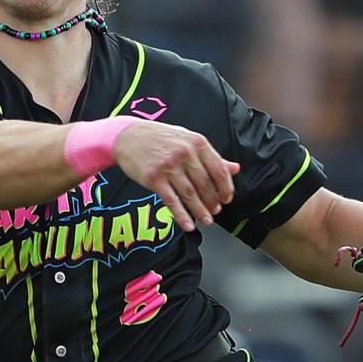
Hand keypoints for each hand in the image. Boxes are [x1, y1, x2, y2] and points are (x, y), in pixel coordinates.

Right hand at [113, 120, 239, 232]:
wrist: (126, 136)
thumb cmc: (160, 138)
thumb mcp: (187, 139)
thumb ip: (211, 156)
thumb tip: (235, 168)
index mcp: (197, 143)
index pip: (219, 170)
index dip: (225, 188)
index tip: (227, 199)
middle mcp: (184, 154)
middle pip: (205, 185)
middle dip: (213, 202)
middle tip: (215, 211)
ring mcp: (169, 167)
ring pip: (190, 195)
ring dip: (200, 212)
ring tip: (207, 221)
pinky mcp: (154, 179)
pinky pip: (172, 202)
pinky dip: (182, 216)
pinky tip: (188, 225)